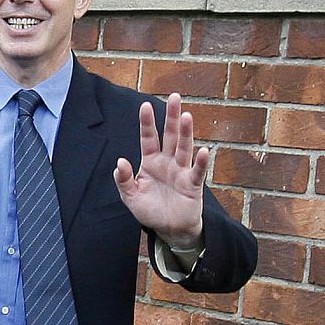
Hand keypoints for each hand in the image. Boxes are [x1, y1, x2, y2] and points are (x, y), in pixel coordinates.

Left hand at [114, 93, 205, 251]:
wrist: (168, 229)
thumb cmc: (149, 210)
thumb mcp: (130, 197)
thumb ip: (123, 180)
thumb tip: (120, 162)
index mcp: (151, 162)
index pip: (148, 138)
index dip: (147, 123)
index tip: (145, 105)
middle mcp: (167, 162)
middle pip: (170, 136)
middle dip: (171, 117)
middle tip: (175, 96)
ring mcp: (181, 171)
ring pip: (184, 148)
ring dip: (186, 132)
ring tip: (187, 116)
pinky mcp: (192, 185)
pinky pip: (197, 172)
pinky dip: (201, 162)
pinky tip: (204, 151)